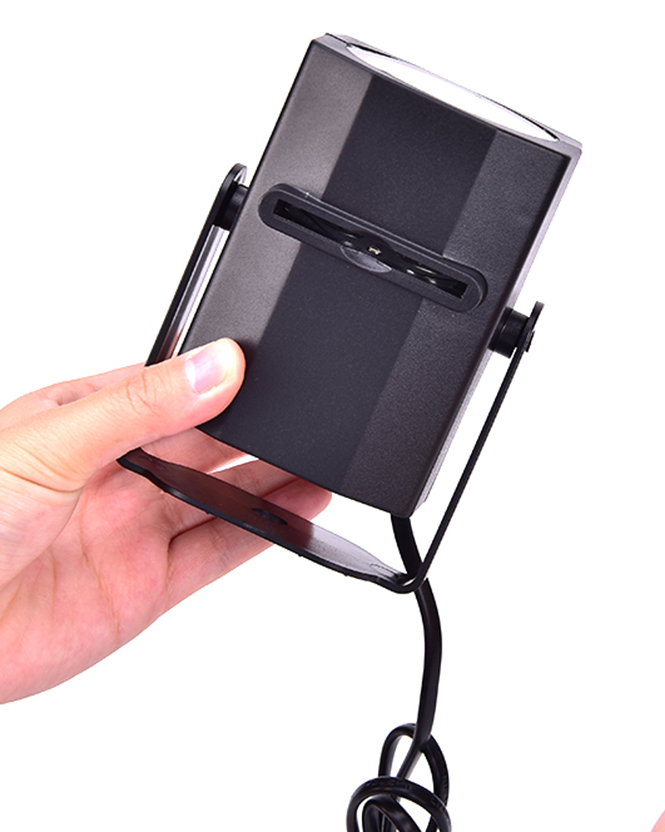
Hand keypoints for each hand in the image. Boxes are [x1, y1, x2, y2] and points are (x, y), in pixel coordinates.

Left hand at [0, 340, 329, 701]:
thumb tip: (217, 363)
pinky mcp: (149, 585)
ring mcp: (137, 528)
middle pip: (214, 443)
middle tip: (320, 414)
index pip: (181, 389)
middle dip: (267, 428)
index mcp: (93, 418)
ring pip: (227, 496)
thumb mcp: (51, 442)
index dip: (232, 379)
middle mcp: (122, 471)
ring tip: (328, 461)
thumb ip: (142, 406)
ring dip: (278, 480)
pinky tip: (299, 516)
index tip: (282, 366)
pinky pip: (222, 552)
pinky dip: (266, 535)